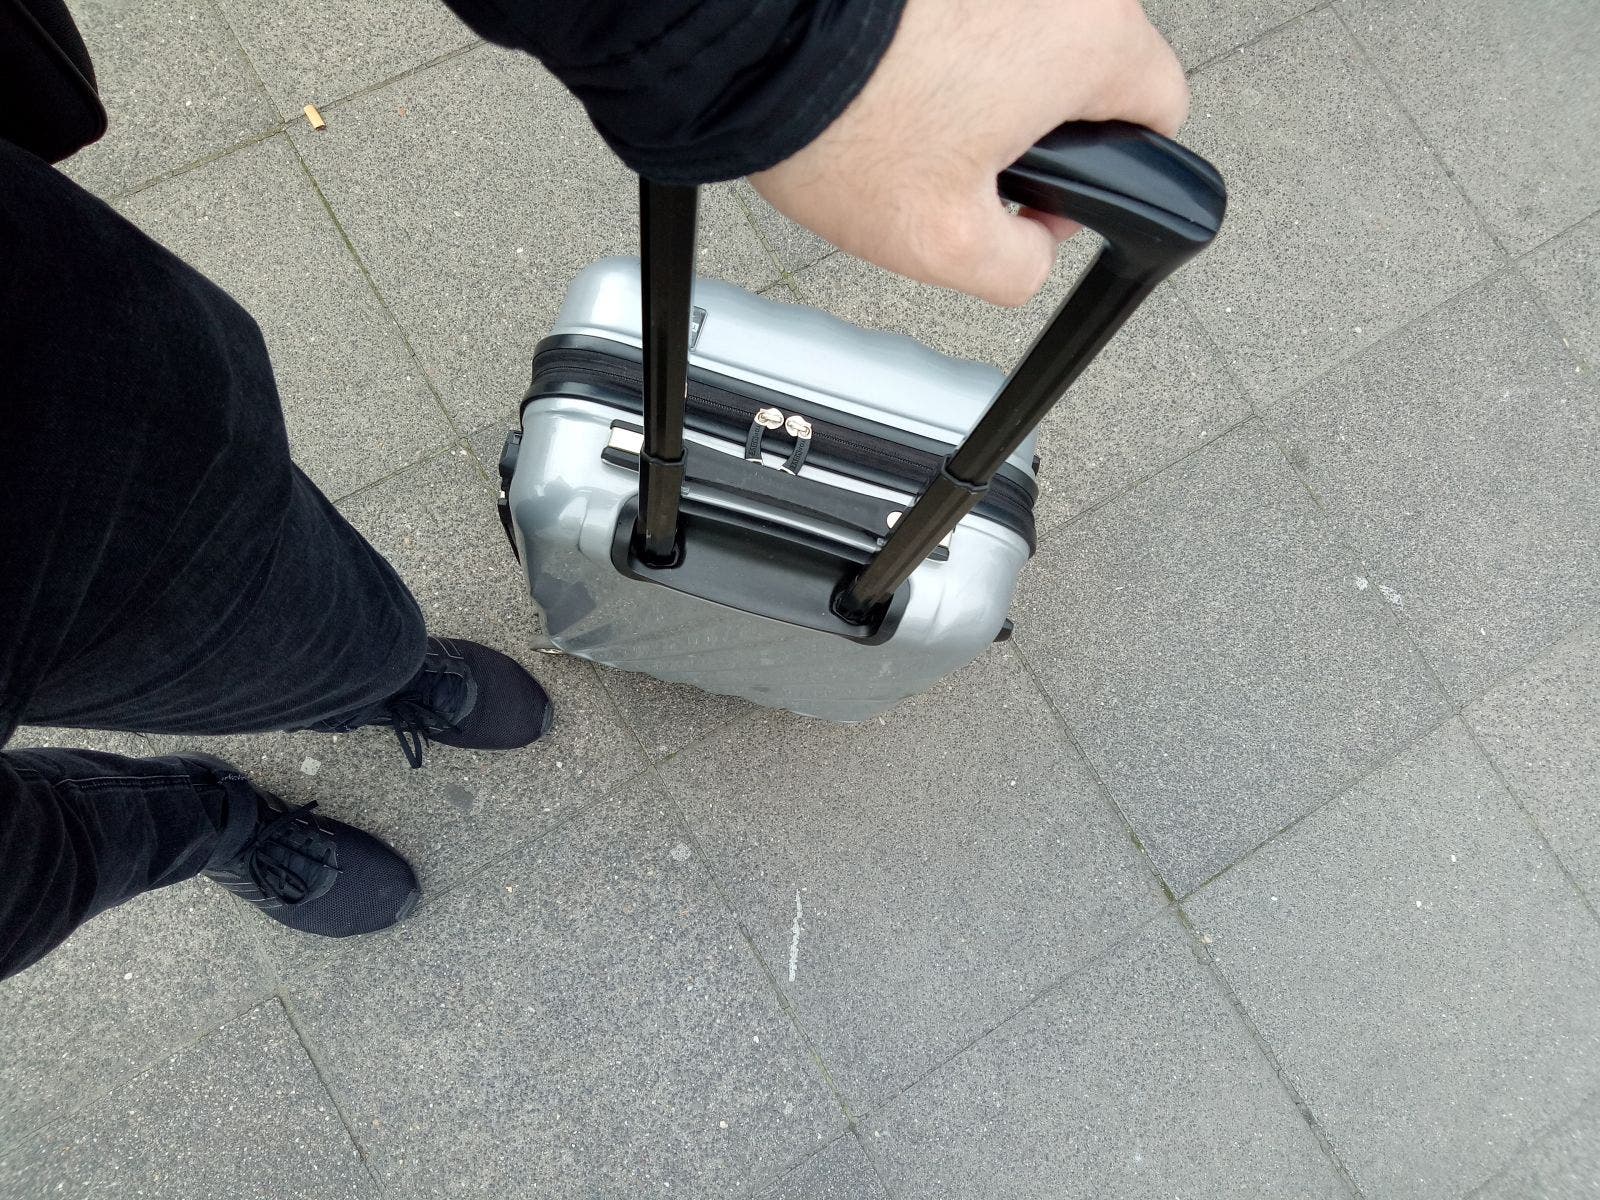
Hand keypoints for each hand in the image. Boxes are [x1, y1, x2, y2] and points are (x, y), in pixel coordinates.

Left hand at [749, 0, 1187, 305]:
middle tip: (963, 168)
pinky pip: (968, 10)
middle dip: (1036, 125)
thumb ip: (1021, 265)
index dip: (1116, 168)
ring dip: (982, 81)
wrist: (752, 40)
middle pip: (1085, 69)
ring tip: (909, 124)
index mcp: (1087, 42)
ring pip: (1022, 35)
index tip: (1060, 190)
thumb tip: (1034, 250)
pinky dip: (937, 43)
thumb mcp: (944, 244)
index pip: (1159, 108)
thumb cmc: (841, 122)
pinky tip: (886, 82)